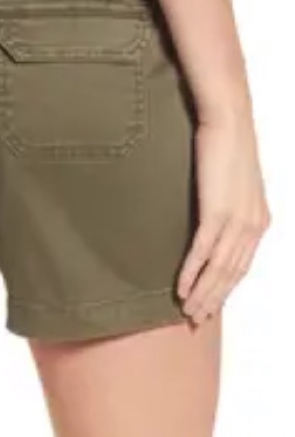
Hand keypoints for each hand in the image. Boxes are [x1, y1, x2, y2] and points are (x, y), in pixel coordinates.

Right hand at [178, 113, 269, 324]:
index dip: (225, 289)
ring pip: (219, 269)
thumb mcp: (234, 182)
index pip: (242, 266)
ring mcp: (236, 221)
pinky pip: (203, 251)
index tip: (210, 304)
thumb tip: (213, 219)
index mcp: (258, 221)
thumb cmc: (227, 146)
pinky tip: (181, 287)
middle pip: (232, 274)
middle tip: (196, 317)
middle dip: (214, 299)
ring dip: (202, 293)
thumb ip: (229, 205)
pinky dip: (191, 272)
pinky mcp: (217, 212)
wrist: (229, 121)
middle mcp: (252, 227)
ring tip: (187, 309)